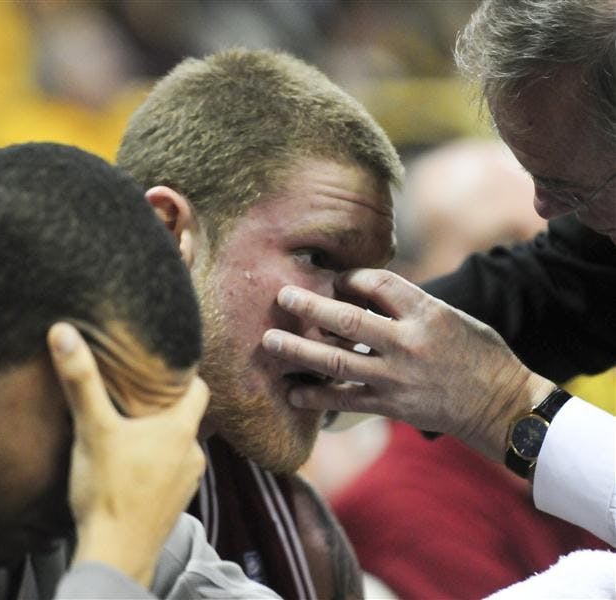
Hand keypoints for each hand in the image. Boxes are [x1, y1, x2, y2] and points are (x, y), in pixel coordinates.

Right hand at [47, 323, 208, 586]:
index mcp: (180, 429)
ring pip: (177, 447)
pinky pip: (169, 474)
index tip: (160, 366)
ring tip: (128, 428)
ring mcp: (186, 483)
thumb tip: (63, 332)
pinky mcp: (173, 505)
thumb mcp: (92, 429)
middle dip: (163, 406)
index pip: (199, 387)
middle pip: (185, 417)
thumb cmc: (108, 491)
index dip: (183, 374)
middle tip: (135, 393)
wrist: (116, 556)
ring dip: (158, 438)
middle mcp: (192, 454)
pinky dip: (154, 466)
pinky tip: (128, 466)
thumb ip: (81, 380)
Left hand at [261, 270, 555, 461]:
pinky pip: (344, 400)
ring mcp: (396, 377)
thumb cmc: (477, 354)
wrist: (501, 405)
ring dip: (298, 351)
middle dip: (309, 306)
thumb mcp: (449, 317)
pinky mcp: (390, 405)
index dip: (351, 277)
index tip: (336, 279)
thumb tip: (359, 293)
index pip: (378, 283)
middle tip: (281, 296)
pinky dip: (316, 396)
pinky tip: (293, 391)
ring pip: (337, 360)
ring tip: (269, 343)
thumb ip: (407, 305)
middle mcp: (408, 343)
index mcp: (426, 313)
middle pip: (348, 319)